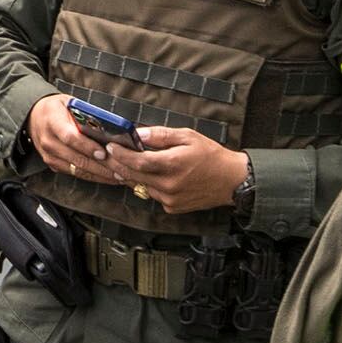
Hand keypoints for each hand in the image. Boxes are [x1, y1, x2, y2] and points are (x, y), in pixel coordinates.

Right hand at [26, 94, 125, 181]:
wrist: (33, 116)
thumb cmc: (56, 108)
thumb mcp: (69, 103)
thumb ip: (86, 114)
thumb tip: (111, 126)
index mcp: (52, 122)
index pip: (70, 138)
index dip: (87, 147)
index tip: (103, 153)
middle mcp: (49, 142)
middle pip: (77, 158)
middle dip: (100, 166)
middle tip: (120, 170)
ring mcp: (50, 156)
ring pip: (78, 170)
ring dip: (100, 175)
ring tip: (118, 177)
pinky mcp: (53, 165)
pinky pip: (75, 173)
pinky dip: (93, 176)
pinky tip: (107, 177)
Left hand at [117, 127, 250, 215]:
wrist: (231, 180)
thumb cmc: (211, 156)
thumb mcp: (188, 137)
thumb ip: (161, 135)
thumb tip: (139, 134)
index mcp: (173, 164)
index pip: (138, 161)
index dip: (121, 154)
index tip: (112, 147)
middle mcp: (170, 185)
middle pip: (134, 175)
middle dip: (119, 164)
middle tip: (110, 155)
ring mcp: (170, 199)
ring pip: (141, 186)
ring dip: (133, 175)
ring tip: (129, 163)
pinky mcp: (172, 207)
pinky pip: (153, 195)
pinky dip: (149, 185)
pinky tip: (154, 176)